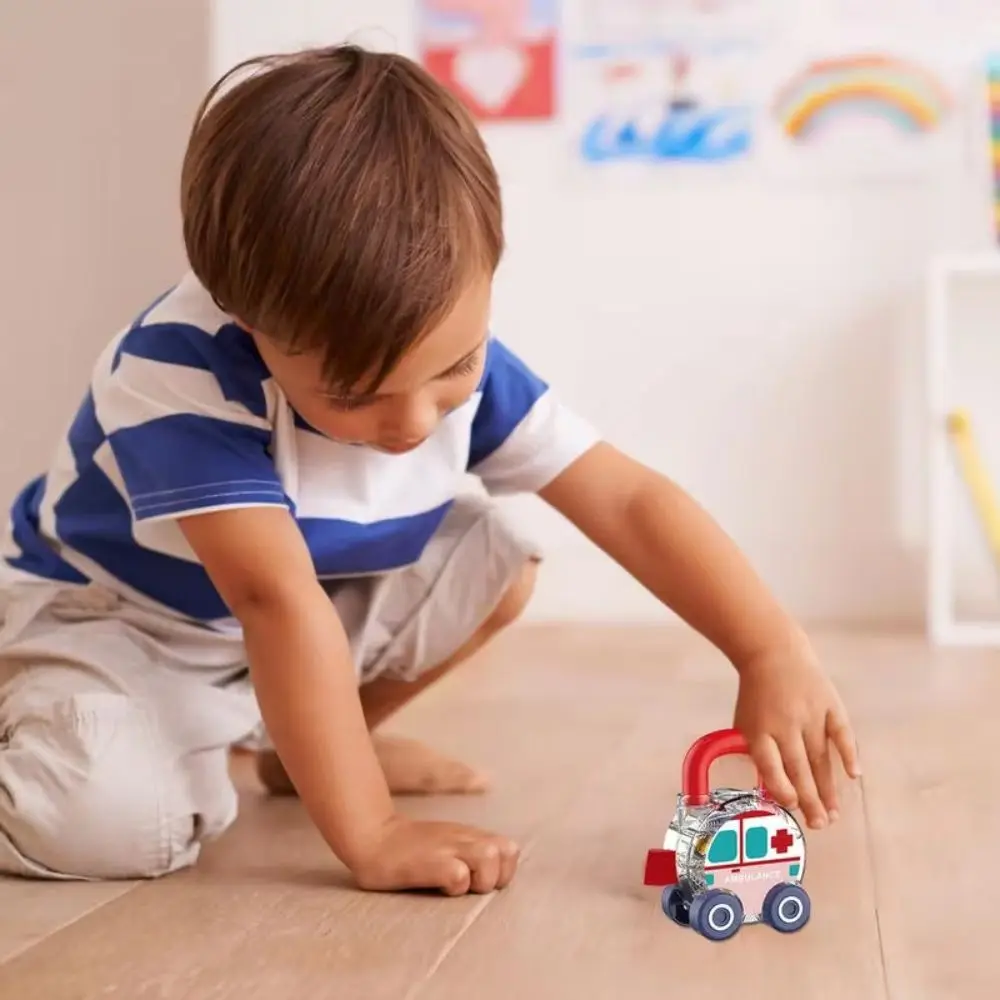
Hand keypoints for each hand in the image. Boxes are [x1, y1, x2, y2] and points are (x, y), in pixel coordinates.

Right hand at [351, 815, 520, 894]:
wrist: (372, 836)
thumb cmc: (410, 848)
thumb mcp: (446, 841)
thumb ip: (468, 850)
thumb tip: (491, 871)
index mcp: (469, 836)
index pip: (510, 850)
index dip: (503, 870)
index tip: (480, 881)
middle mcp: (463, 838)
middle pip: (507, 852)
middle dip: (496, 877)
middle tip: (471, 885)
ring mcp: (447, 847)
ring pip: (489, 858)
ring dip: (479, 879)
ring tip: (456, 886)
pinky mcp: (429, 863)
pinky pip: (458, 876)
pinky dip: (454, 885)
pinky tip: (439, 887)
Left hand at [733, 638, 860, 830]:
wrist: (772, 652)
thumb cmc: (757, 696)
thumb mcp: (745, 722)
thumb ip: (756, 752)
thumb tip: (771, 789)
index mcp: (760, 729)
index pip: (770, 764)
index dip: (780, 787)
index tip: (792, 806)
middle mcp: (785, 724)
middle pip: (799, 767)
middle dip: (810, 799)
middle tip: (820, 825)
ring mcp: (810, 714)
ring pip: (821, 757)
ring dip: (829, 787)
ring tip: (833, 813)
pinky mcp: (830, 704)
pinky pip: (841, 732)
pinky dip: (848, 753)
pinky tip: (854, 775)